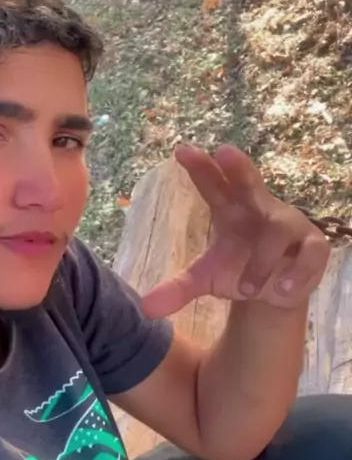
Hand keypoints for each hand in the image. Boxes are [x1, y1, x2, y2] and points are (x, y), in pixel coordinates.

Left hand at [142, 144, 330, 317]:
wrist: (276, 289)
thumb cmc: (239, 268)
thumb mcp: (206, 279)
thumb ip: (178, 289)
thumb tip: (146, 308)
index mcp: (231, 208)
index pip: (213, 184)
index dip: (201, 168)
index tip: (181, 151)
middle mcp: (260, 208)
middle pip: (250, 182)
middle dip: (239, 168)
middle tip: (225, 152)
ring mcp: (290, 225)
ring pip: (278, 229)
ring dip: (262, 260)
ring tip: (247, 290)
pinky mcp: (313, 246)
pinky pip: (311, 253)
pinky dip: (298, 271)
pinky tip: (283, 288)